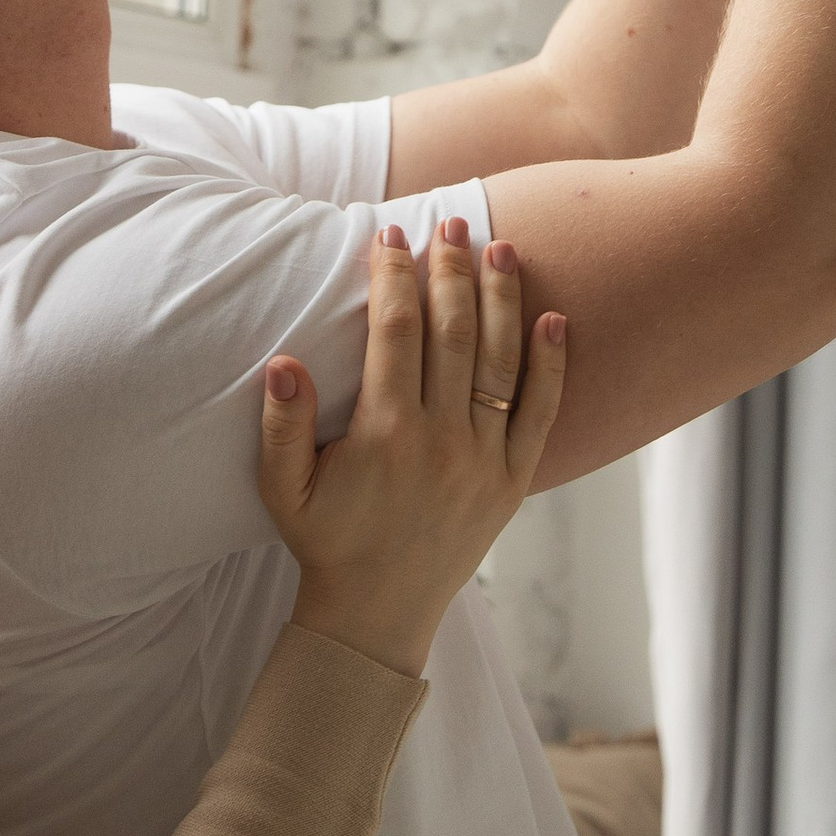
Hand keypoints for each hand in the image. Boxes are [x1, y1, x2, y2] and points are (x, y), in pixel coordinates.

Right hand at [259, 224, 567, 675]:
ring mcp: (483, 459)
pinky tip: (553, 317)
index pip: (395, 331)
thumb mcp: (282, 489)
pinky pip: (540, 411)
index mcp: (386, 434)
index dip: (393, 276)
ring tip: (501, 246)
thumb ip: (282, 424)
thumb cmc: (324, 543)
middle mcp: (442, 440)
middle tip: (451, 220)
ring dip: (502, 298)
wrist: (376, 615)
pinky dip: (551, 363)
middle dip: (451, 268)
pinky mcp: (512, 480)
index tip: (388, 235)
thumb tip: (283, 360)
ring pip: (501, 360)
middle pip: (453, 331)